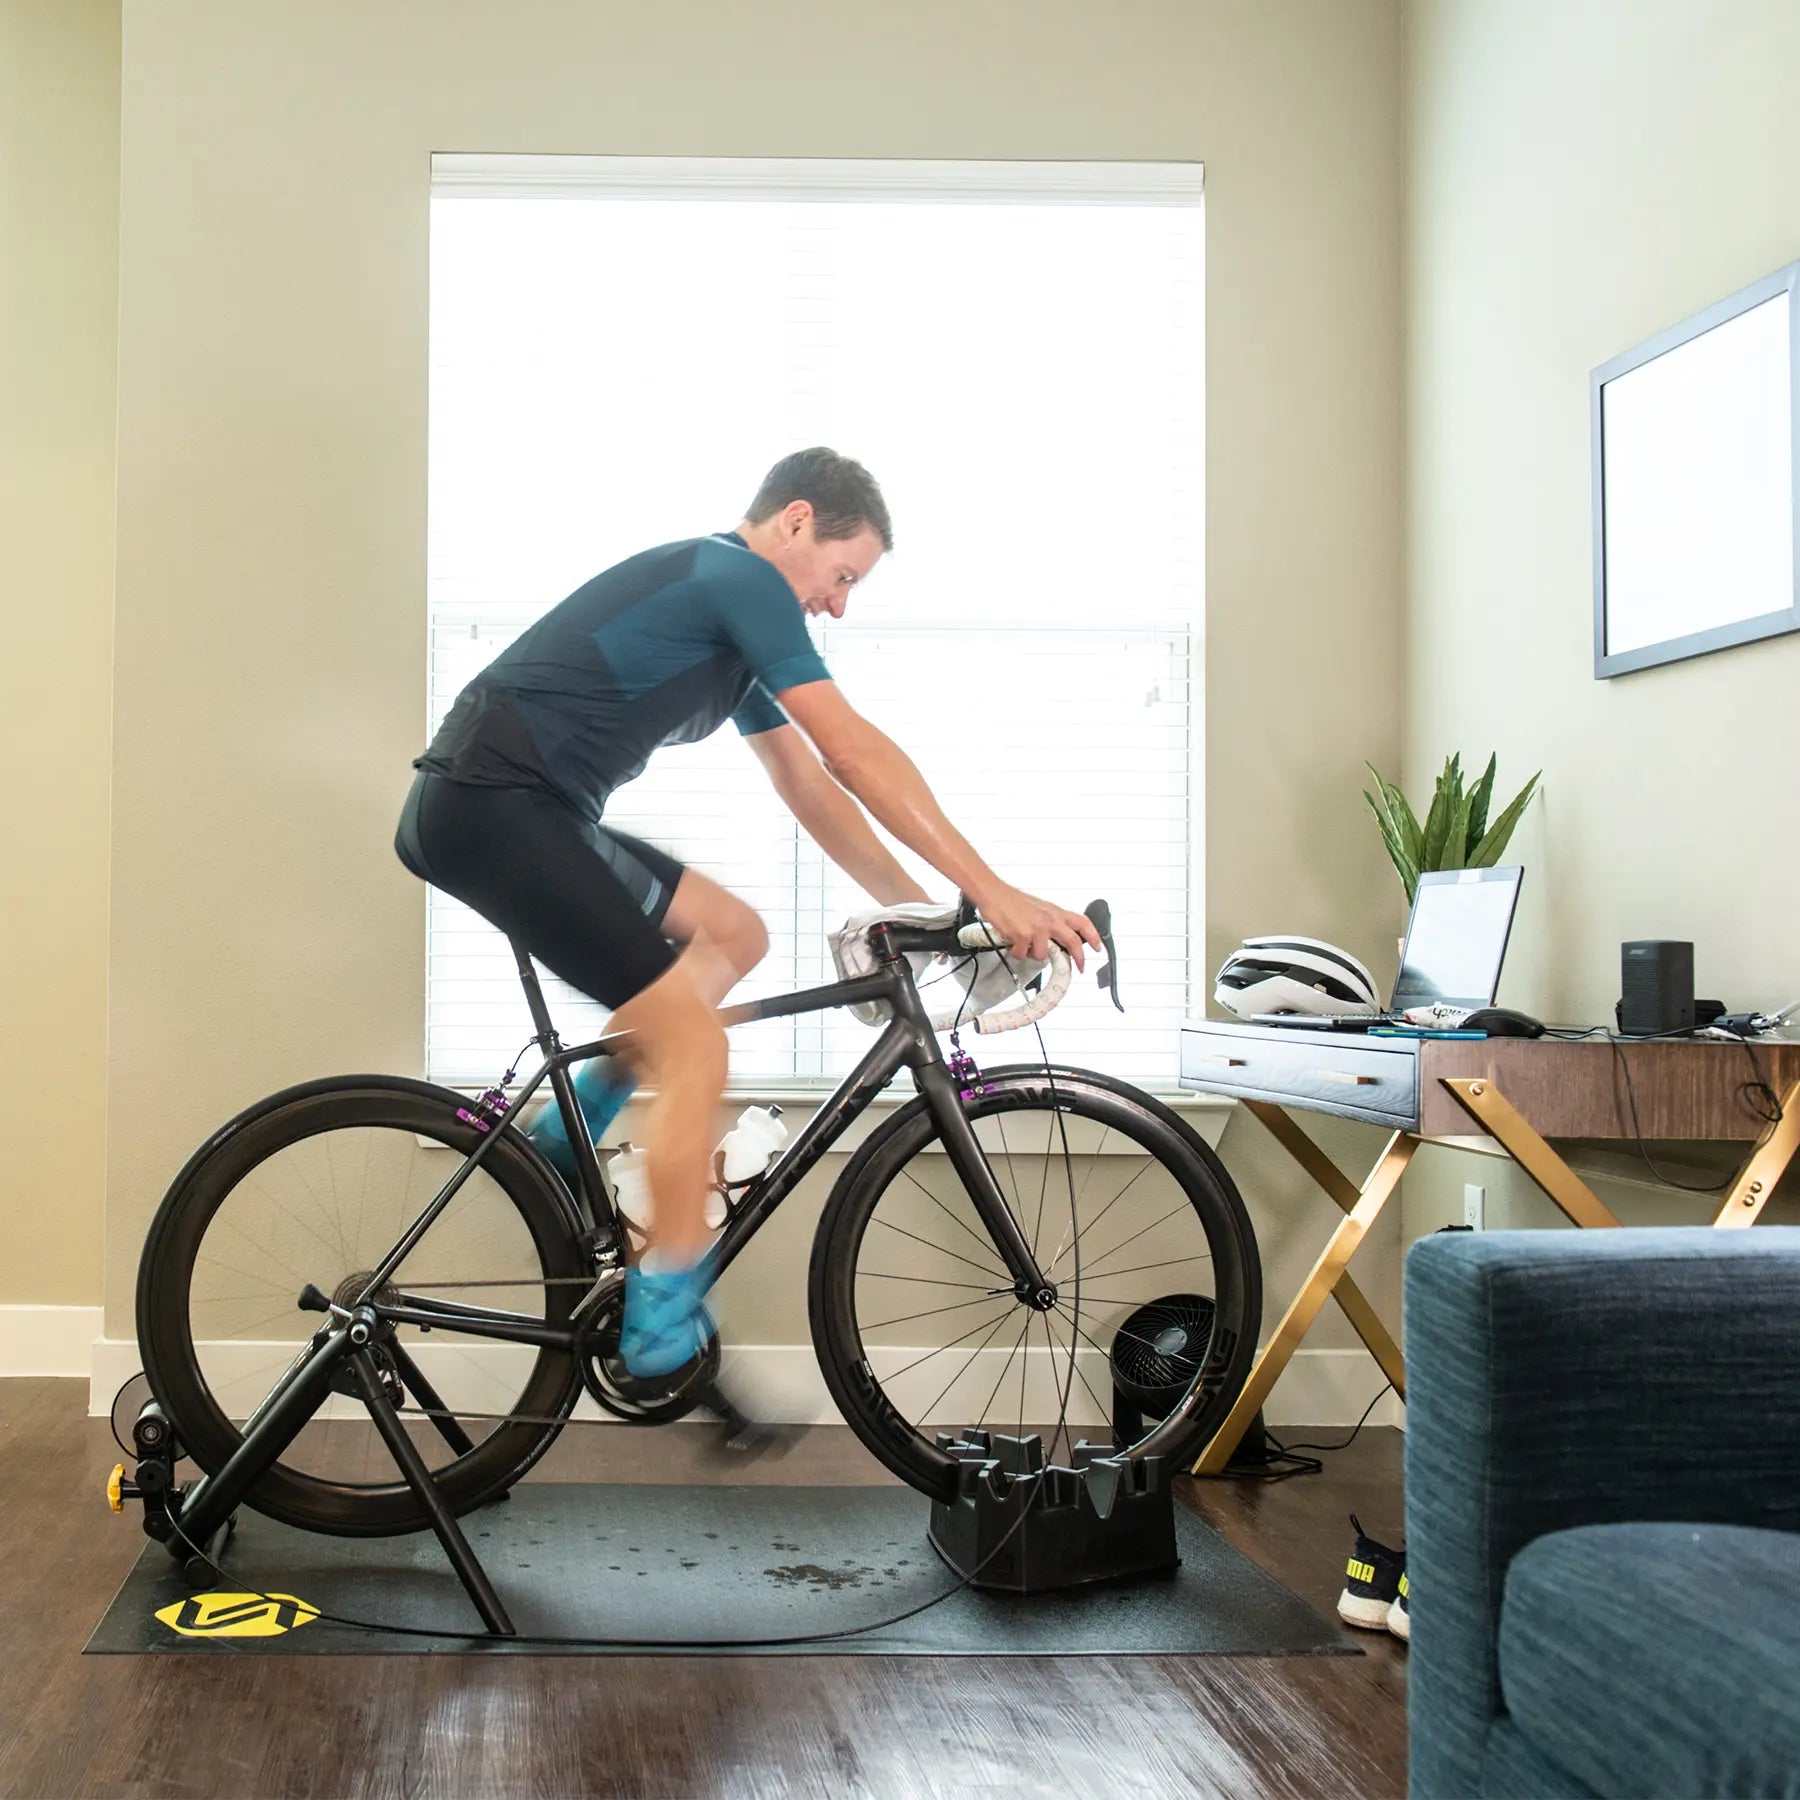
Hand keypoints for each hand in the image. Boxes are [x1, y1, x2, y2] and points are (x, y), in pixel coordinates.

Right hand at [973, 886, 1102, 972]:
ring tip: (1025, 945)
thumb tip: (1058, 938)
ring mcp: (1037, 929)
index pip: (1082, 923)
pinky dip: (1017, 952)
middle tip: (1079, 967)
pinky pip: (1023, 954)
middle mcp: (1049, 920)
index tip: (1098, 947)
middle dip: (1078, 958)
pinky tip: (1013, 943)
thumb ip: (1051, 922)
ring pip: (1043, 955)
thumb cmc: (1013, 900)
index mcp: (1055, 912)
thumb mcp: (1039, 908)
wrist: (994, 894)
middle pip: (1073, 942)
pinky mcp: (1023, 936)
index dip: (1093, 936)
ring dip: (1033, 954)